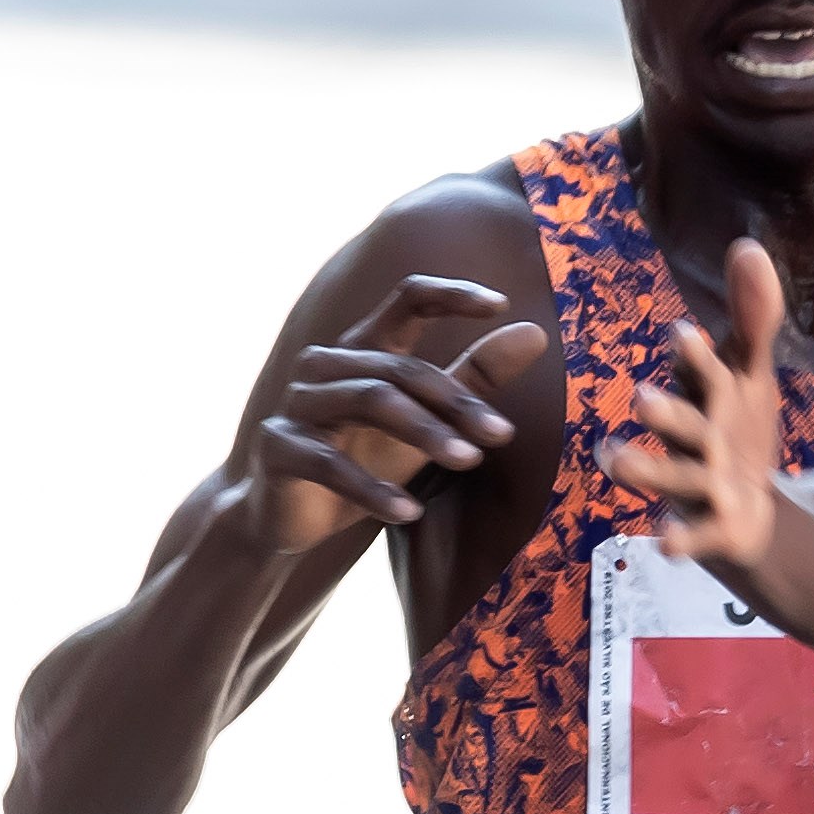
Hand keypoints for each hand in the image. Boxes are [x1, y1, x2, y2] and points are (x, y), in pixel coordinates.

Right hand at [245, 278, 550, 548]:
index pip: (406, 301)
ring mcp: (298, 404)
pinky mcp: (278, 449)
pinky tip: (409, 513)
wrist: (290, 518)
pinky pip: (331, 464)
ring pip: (370, 402)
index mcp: (363, 349)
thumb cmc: (363, 459)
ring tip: (468, 462)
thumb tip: (535, 332)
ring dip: (424, 433)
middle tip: (501, 435)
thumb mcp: (427, 422)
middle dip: (455, 401)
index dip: (449, 295)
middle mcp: (326, 365)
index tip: (499, 304)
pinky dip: (373, 490)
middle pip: (400, 366)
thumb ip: (474, 378)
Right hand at [606, 238, 790, 566]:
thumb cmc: (737, 431)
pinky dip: (683, 540)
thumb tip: (748, 246)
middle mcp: (692, 439)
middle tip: (642, 399)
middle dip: (665, 414)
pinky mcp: (712, 529)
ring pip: (673, 477)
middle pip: (679, 425)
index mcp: (703, 398)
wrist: (748, 512)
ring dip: (648, 470)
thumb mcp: (750, 374)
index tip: (684, 334)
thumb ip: (752, 318)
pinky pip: (696, 536)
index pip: (701, 372)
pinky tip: (666, 545)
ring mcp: (699, 485)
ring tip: (614, 461)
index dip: (694, 357)